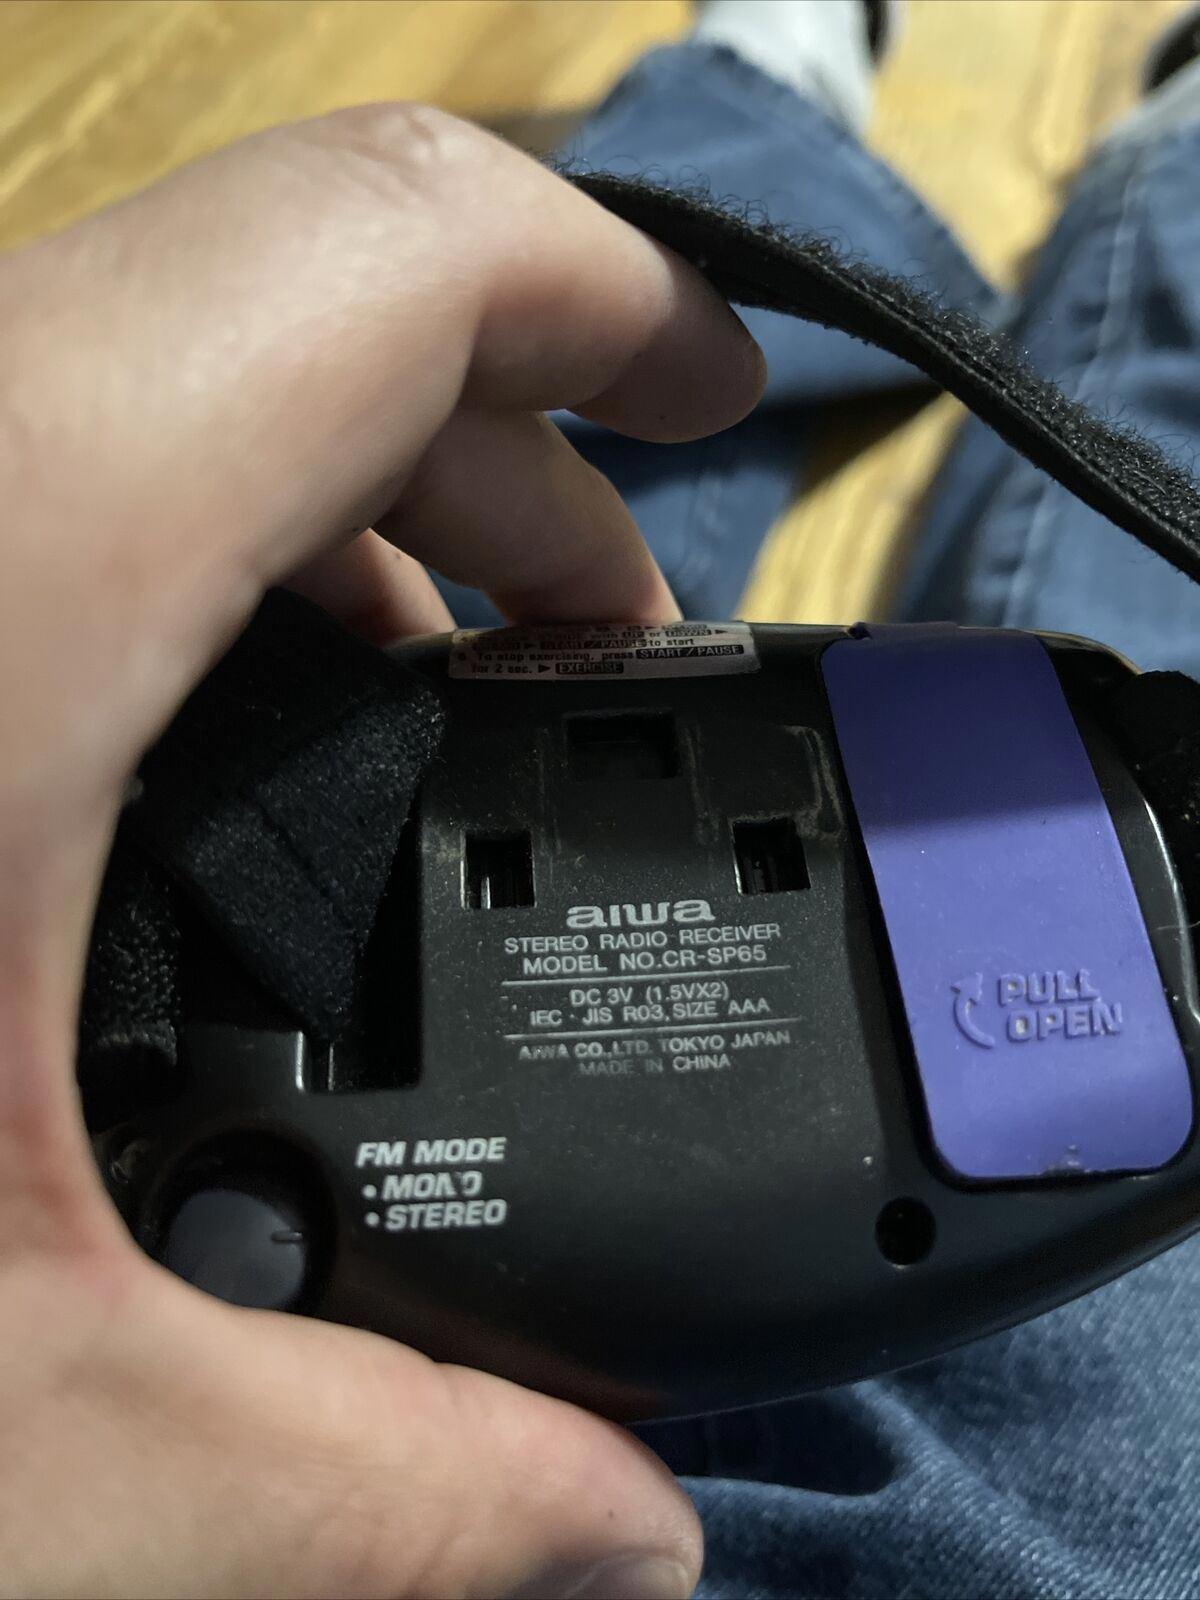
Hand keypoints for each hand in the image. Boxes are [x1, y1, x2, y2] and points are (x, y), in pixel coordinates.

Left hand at [0, 105, 763, 1596]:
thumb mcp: (6, 1456)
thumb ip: (369, 1490)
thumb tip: (626, 1536)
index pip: (387, 257)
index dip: (608, 290)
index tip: (722, 389)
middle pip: (296, 301)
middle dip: (508, 452)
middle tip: (609, 646)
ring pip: (155, 359)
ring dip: (346, 496)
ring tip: (452, 689)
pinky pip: (39, 445)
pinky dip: (193, 548)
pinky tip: (220, 746)